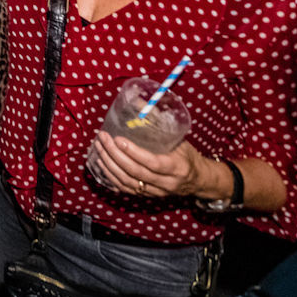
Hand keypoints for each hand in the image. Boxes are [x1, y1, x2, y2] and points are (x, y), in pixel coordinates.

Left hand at [88, 131, 207, 197]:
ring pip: (128, 182)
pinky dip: (111, 176)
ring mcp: (157, 192)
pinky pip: (126, 189)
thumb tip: (137, 101)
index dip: (133, 152)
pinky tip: (101, 163)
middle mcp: (167, 183)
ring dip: (110, 165)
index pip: (153, 163)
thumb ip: (158, 123)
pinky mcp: (148, 196)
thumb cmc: (187, 155)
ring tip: (98, 148)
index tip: (117, 139)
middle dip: (115, 156)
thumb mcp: (179, 138)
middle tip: (103, 139)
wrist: (198, 179)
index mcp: (177, 167)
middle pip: (136, 172)